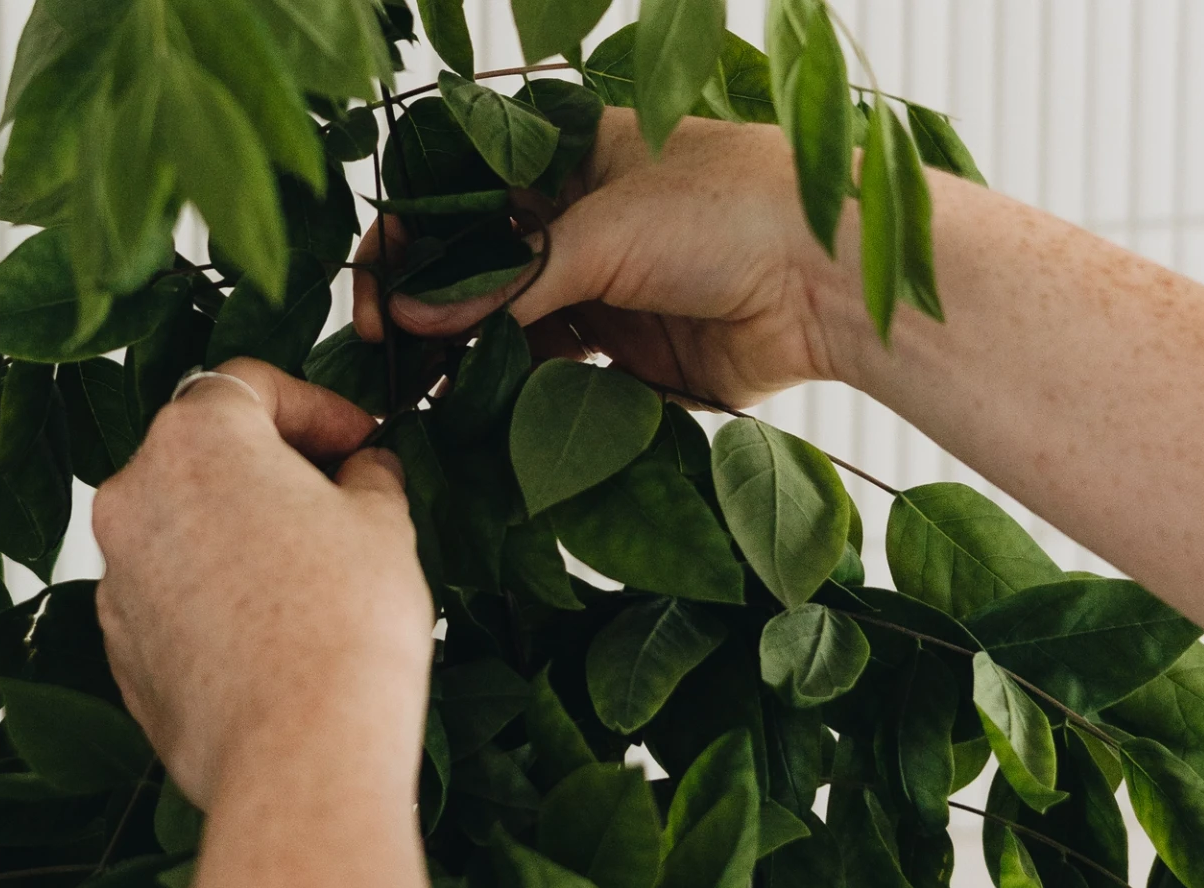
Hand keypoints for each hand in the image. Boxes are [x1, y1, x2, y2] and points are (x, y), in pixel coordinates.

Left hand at [92, 360, 433, 808]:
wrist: (300, 753)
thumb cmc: (345, 626)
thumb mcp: (383, 525)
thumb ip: (369, 478)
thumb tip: (365, 471)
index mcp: (195, 440)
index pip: (251, 383)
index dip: (318, 405)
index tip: (361, 442)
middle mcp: (133, 496)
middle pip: (205, 452)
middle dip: (274, 467)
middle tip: (343, 499)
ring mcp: (116, 576)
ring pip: (183, 526)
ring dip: (240, 532)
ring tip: (314, 574)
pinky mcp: (119, 647)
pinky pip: (170, 595)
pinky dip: (215, 596)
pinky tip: (276, 632)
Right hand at [352, 107, 870, 408]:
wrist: (828, 281)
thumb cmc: (729, 212)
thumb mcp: (601, 233)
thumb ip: (503, 282)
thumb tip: (410, 318)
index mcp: (566, 159)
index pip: (459, 192)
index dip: (408, 238)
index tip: (376, 292)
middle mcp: (575, 221)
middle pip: (473, 264)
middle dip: (424, 306)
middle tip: (383, 352)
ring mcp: (597, 287)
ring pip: (504, 324)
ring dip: (462, 357)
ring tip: (419, 395)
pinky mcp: (622, 352)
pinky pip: (548, 374)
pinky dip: (511, 394)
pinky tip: (476, 413)